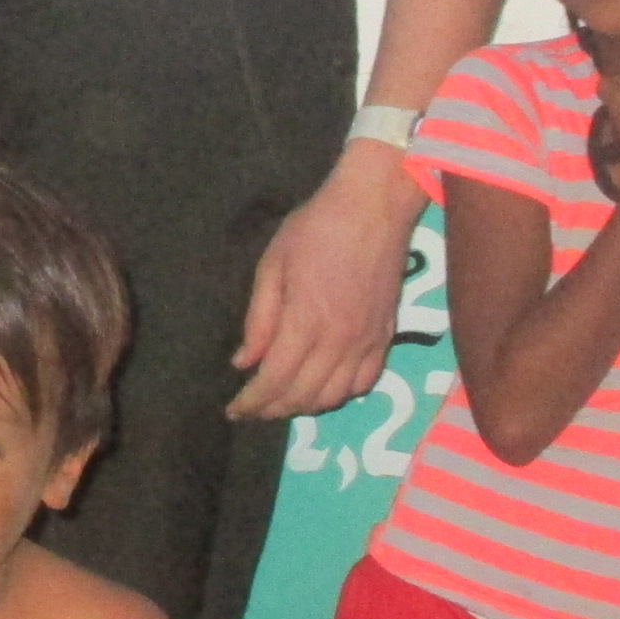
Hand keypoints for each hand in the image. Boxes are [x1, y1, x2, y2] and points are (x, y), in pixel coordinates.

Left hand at [226, 156, 421, 419]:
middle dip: (273, 409)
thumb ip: (259, 318)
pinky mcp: (386, 336)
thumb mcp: (272, 265)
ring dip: (305, 406)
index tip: (234, 410)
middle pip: (303, 395)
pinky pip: (366, 382)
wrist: (373, 208)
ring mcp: (367, 341)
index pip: (275, 380)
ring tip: (283, 401)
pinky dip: (342, 394)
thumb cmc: (315, 228)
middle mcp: (338, 341)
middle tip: (253, 409)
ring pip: (335, 396)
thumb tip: (244, 362)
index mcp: (306, 321)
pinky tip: (324, 388)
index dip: (252, 401)